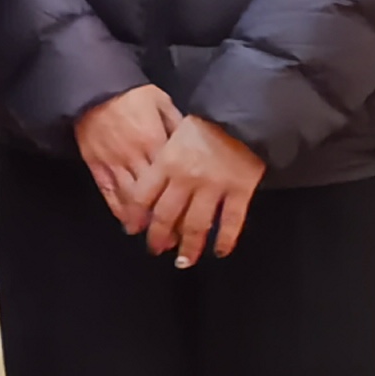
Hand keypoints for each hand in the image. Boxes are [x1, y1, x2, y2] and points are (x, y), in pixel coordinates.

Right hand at [71, 84, 180, 227]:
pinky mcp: (95, 163)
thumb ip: (176, 126)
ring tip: (153, 239)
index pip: (173, 180)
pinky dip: (117, 209)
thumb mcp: (161, 102)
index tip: (194, 221)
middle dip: (164, 220)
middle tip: (176, 241)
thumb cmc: (130, 93)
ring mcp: (113, 161)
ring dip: (142, 220)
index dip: (183, 202)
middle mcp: (134, 156)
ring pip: (130, 197)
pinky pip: (108, 191)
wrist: (93, 87)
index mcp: (155, 141)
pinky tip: (127, 222)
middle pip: (153, 195)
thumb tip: (192, 145)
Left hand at [126, 113, 263, 262]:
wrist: (241, 113)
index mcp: (166, 162)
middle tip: (155, 249)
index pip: (143, 196)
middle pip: (167, 216)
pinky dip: (225, 240)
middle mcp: (186, 178)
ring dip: (189, 248)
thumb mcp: (172, 136)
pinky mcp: (240, 191)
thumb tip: (148, 187)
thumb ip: (162, 160)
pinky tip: (220, 251)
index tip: (133, 229)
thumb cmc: (204, 124)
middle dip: (159, 237)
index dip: (135, 216)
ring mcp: (214, 186)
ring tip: (184, 262)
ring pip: (197, 225)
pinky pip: (232, 222)